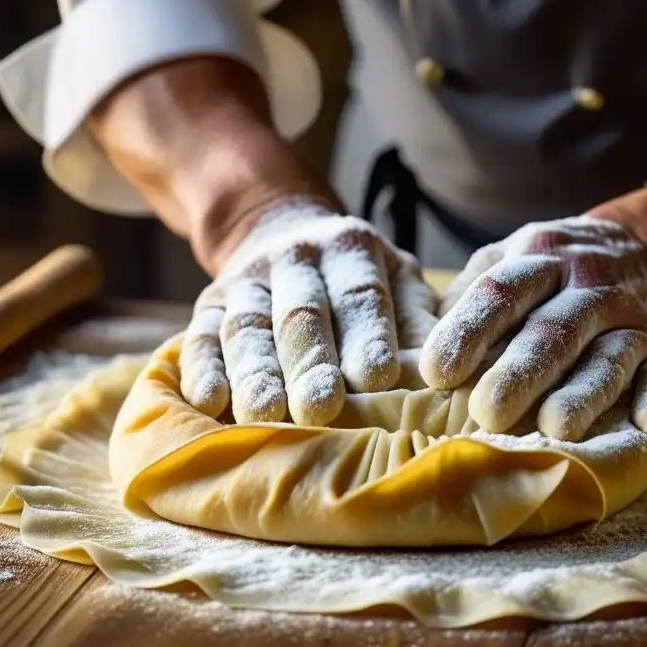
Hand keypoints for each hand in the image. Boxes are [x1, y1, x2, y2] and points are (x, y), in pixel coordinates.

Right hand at [181, 199, 437, 424]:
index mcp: (351, 247)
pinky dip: (203, 370)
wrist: (283, 232)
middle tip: (320, 409)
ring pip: (249, 328)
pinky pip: (200, 336)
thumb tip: (445, 373)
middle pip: (302, 314)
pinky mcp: (208, 304)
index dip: (368, 335)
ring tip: (264, 415)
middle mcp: (296, 257)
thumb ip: (419, 320)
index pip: (360, 295)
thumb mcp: (399, 279)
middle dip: (310, 363)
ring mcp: (247, 280)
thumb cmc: (359, 278)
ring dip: (256, 373)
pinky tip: (210, 403)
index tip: (378, 378)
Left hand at [419, 216, 646, 440]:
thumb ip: (470, 294)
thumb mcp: (514, 257)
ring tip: (556, 429)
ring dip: (584, 393)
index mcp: (539, 258)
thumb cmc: (557, 270)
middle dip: (520, 372)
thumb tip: (415, 348)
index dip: (467, 331)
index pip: (500, 292)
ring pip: (607, 357)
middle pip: (553, 330)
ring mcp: (630, 317)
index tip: (435, 373)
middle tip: (486, 414)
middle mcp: (587, 285)